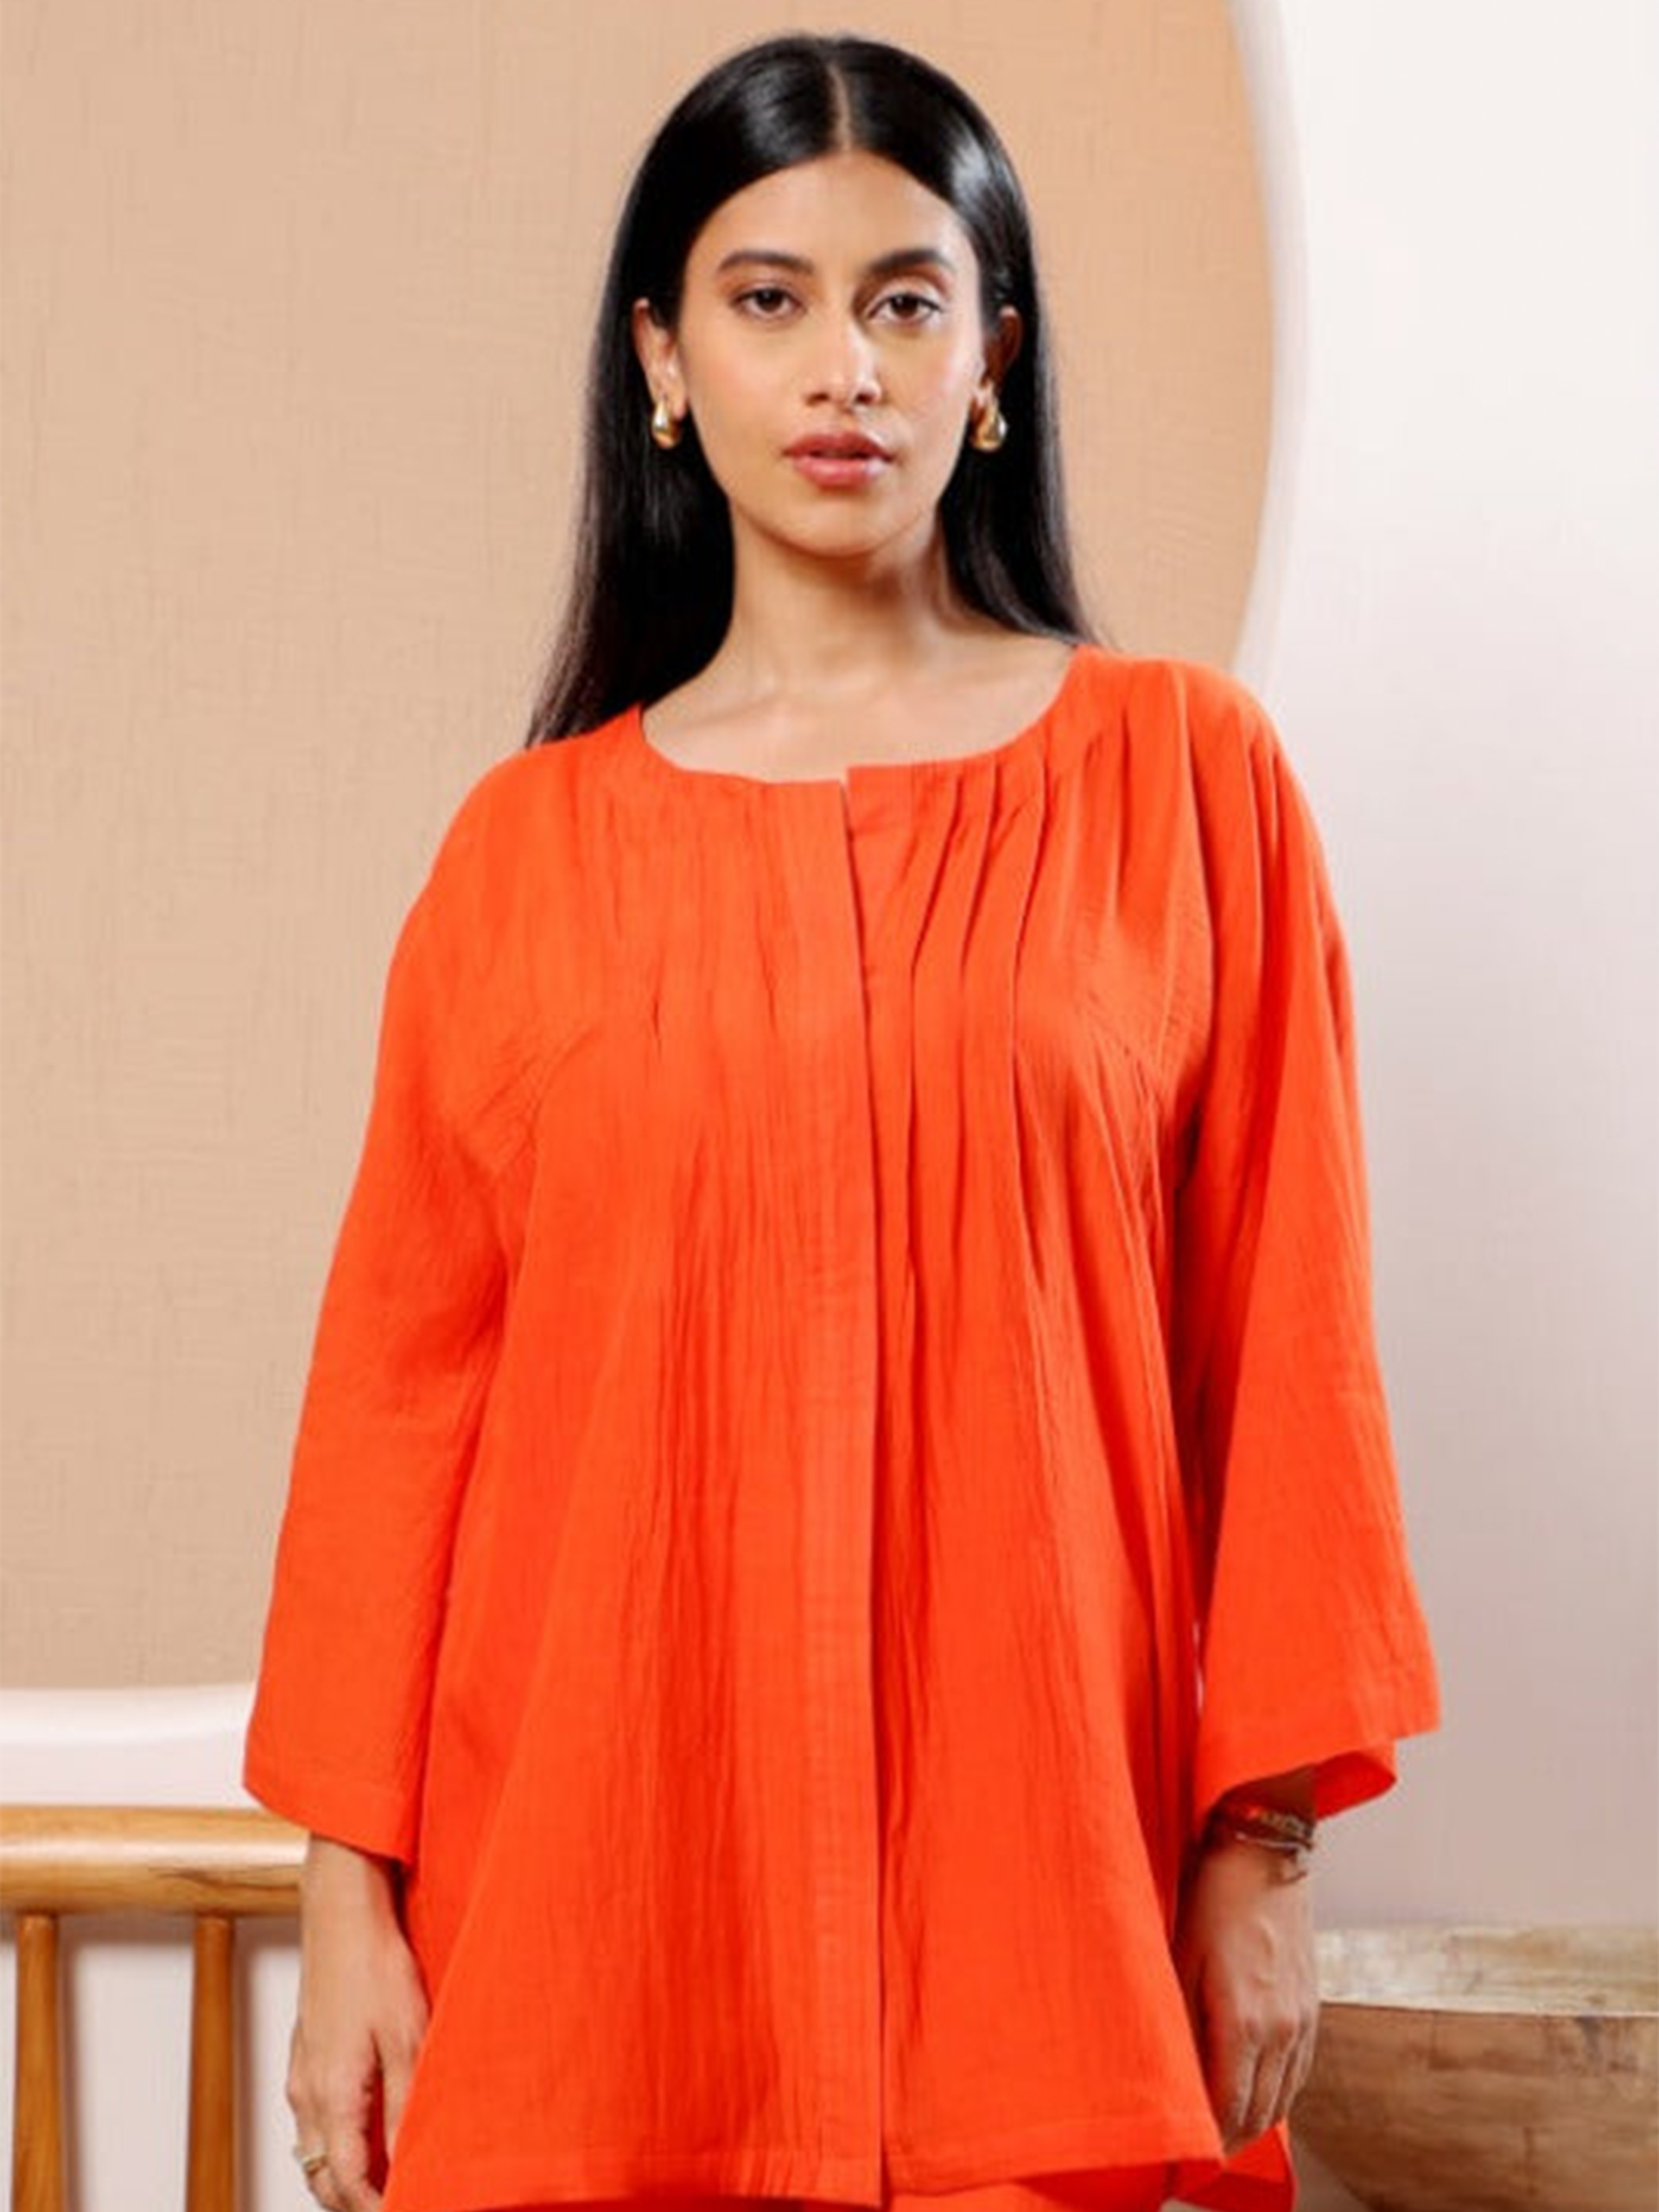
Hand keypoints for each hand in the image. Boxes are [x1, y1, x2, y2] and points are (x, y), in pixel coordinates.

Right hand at [286, 1836, 430, 2210]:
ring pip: (314, 2152)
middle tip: (394, 2202)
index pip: (346, 2182)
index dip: (375, 2209)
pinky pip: (312, 2122)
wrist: (341, 1915)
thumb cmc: (374, 1967)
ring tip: (387, 2178)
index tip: (404, 2211)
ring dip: (344, 2175)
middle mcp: (306, 2094)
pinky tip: (367, 2132)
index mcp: (332, 2095)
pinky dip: (336, 2144)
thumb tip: (409, 2159)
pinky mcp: (304, 2058)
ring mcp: (300, 2076)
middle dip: (355, 2202)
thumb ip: (404, 2107)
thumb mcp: (407, 2039)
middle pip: (322, 2178)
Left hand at [1173, 1831, 1318, 2153]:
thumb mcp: (1180, 1956)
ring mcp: (1300, 2019)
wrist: (1265, 1854)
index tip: (1187, 2152)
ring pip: (1282, 2097)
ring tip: (1228, 2134)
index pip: (1227, 2107)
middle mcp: (1278, 2028)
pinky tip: (1261, 2097)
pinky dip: (1280, 2094)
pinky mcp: (1312, 2006)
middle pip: (1257, 2111)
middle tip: (1203, 2152)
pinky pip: (1299, 2070)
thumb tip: (1174, 2072)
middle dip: (1230, 2139)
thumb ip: (1180, 2020)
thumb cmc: (1211, 1898)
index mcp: (1241, 2019)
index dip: (1208, 2138)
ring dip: (1256, 2122)